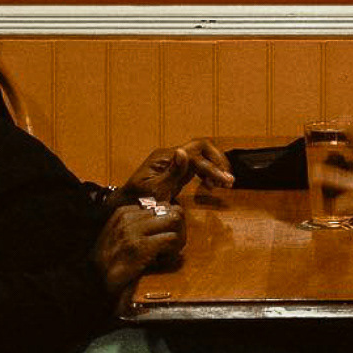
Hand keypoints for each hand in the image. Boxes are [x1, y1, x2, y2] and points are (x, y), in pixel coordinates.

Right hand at [92, 202, 185, 297]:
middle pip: (171, 210)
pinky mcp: (140, 247)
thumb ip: (137, 224)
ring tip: (167, 253)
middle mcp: (129, 217)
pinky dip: (173, 251)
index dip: (168, 223)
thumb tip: (165, 217)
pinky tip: (162, 261)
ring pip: (174, 220)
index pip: (162, 205)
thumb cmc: (109, 262)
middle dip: (178, 228)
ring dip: (177, 238)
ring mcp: (133, 231)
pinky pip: (172, 238)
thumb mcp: (119, 235)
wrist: (93, 283)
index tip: (164, 238)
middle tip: (173, 246)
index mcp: (124, 212)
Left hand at [115, 138, 233, 207]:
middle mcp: (171, 155)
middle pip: (201, 146)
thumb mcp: (153, 191)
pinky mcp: (176, 170)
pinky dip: (207, 172)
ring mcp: (174, 161)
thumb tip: (183, 152)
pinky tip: (211, 186)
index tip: (225, 182)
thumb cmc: (137, 202)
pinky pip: (197, 165)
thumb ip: (170, 173)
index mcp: (165, 157)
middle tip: (228, 180)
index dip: (212, 167)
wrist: (124, 206)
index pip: (195, 155)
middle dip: (217, 161)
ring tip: (224, 184)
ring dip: (215, 166)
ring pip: (201, 154)